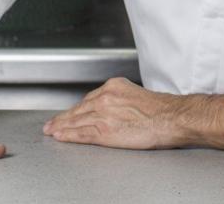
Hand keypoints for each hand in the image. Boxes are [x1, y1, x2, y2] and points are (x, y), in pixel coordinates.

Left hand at [43, 77, 223, 151]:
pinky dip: (68, 135)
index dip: (77, 108)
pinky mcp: (104, 131)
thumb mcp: (137, 94)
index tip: (69, 112)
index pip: (89, 98)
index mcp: (114, 86)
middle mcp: (105, 97)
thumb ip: (122, 100)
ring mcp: (103, 114)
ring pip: (76, 121)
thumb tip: (117, 109)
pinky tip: (61, 136)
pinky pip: (81, 133)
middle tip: (52, 123)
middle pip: (79, 109)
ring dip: (62, 126)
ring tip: (52, 131)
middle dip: (64, 117)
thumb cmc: (162, 109)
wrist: (171, 117)